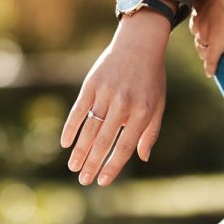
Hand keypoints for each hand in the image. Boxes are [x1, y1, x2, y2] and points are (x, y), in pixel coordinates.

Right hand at [60, 10, 169, 185]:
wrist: (140, 43)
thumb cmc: (151, 77)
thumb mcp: (158, 103)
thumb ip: (150, 132)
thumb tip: (142, 158)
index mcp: (142, 111)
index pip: (125, 145)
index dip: (113, 165)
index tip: (102, 181)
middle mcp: (123, 103)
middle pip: (104, 140)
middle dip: (92, 163)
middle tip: (83, 180)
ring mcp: (106, 92)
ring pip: (90, 128)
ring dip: (80, 150)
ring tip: (74, 167)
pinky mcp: (92, 83)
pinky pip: (79, 109)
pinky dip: (70, 127)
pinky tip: (65, 143)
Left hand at [190, 0, 223, 77]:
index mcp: (198, 1)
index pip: (196, 10)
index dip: (198, 13)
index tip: (200, 12)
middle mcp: (199, 18)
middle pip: (196, 29)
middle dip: (198, 31)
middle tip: (201, 33)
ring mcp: (207, 34)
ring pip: (202, 46)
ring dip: (203, 50)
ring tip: (205, 54)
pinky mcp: (217, 45)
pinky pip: (211, 60)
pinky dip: (210, 67)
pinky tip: (210, 72)